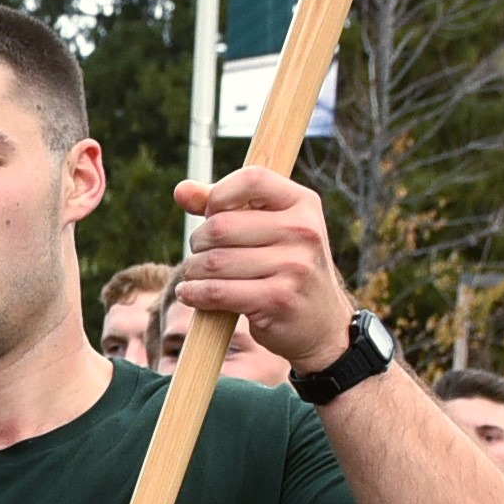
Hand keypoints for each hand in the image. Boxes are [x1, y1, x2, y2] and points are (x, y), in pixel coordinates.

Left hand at [164, 160, 353, 374]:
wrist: (322, 324)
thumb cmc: (286, 268)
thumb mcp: (268, 229)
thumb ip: (226, 206)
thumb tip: (181, 190)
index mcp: (303, 204)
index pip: (252, 179)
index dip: (219, 194)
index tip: (211, 214)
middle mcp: (303, 231)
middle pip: (221, 225)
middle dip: (198, 242)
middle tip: (200, 254)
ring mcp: (294, 266)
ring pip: (215, 261)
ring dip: (193, 270)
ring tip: (194, 276)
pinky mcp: (277, 299)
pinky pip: (218, 291)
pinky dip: (194, 293)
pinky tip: (190, 293)